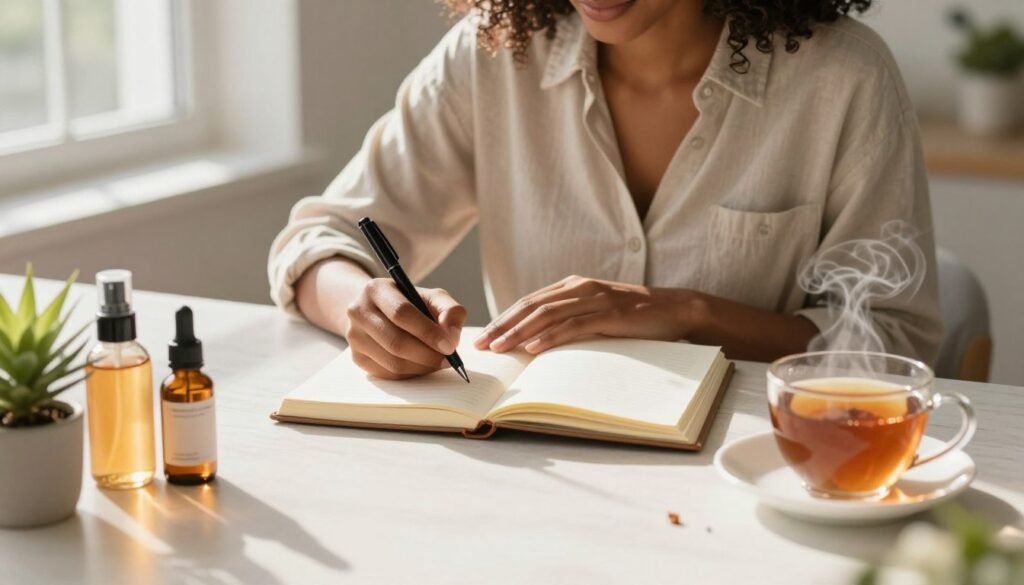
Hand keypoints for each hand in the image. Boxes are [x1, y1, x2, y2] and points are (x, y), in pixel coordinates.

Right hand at [344, 279, 465, 378]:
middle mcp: (358, 311)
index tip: (449, 346)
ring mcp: (354, 336)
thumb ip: (450, 311)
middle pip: (396, 342)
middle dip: (427, 355)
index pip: (402, 314)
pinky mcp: (357, 357)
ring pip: (392, 362)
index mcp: (376, 289)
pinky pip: (388, 374)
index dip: (428, 332)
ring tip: (438, 361)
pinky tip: (421, 364)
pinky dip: (410, 373)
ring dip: (421, 367)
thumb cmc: (411, 303)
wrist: (379, 310)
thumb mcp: (432, 297)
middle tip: (448, 360)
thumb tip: (451, 337)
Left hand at [474, 275, 700, 353]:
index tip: (484, 335)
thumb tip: (539, 340)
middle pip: (531, 306)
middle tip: (482, 343)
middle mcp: (579, 288)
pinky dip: (550, 337)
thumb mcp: (597, 312)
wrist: (675, 309)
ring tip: (500, 347)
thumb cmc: (634, 316)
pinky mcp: (609, 314)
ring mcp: (594, 299)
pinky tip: (533, 348)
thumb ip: (572, 318)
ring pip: (547, 315)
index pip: (529, 302)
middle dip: (503, 325)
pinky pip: (573, 326)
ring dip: (519, 332)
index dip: (504, 317)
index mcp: (573, 286)